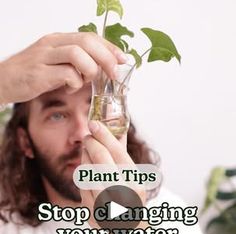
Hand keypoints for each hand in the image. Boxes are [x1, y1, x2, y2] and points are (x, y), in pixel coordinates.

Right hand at [0, 32, 126, 103]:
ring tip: (89, 81)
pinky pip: (66, 74)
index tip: (123, 59)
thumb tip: (99, 71)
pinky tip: (70, 89)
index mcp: (58, 40)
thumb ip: (73, 64)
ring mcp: (45, 57)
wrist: (3, 81)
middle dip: (106, 57)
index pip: (89, 37)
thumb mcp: (54, 64)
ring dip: (90, 70)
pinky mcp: (39, 73)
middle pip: (87, 42)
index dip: (109, 47)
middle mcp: (52, 44)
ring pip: (77, 54)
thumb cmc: (31, 75)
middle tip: (114, 73)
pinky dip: (75, 83)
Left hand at [80, 121, 145, 233]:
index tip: (94, 123)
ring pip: (87, 171)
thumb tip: (117, 129)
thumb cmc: (133, 200)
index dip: (103, 135)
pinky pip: (81, 187)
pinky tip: (89, 176)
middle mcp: (120, 194)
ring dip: (85, 159)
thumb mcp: (134, 178)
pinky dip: (84, 178)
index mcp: (134, 182)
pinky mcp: (90, 212)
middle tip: (88, 136)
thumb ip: (122, 155)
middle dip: (91, 143)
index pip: (116, 152)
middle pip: (100, 158)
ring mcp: (103, 205)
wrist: (129, 232)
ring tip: (89, 155)